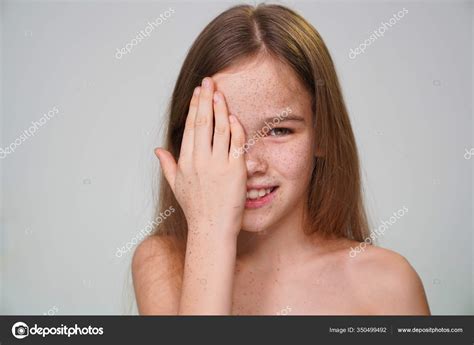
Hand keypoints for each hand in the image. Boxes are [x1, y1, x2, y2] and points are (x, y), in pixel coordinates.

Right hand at [155, 77, 246, 239]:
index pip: (191, 127)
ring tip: (220, 92)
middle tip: (209, 81)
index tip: (198, 92)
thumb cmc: (196, 209)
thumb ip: (167, 165)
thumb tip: (157, 150)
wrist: (211, 229)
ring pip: (220, 129)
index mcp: (186, 161)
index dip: (195, 107)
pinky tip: (234, 116)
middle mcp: (200, 160)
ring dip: (220, 107)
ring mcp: (218, 165)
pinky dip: (235, 128)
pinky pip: (236, 144)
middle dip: (206, 99)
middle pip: (203, 122)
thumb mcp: (176, 186)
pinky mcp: (235, 171)